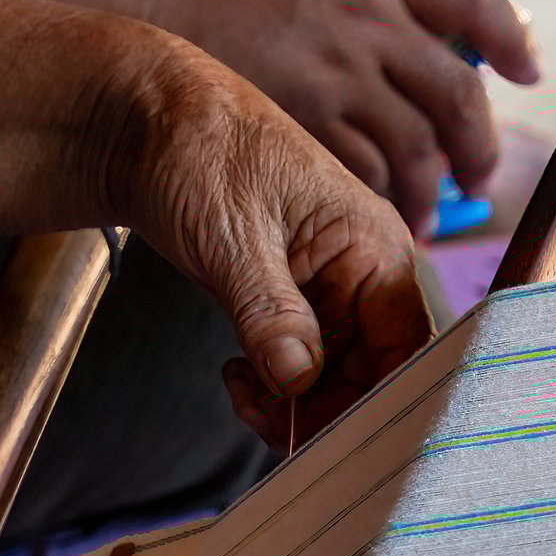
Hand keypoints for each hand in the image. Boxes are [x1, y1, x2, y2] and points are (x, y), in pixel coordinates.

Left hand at [109, 39, 434, 444]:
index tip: (326, 435)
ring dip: (297, 404)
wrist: (147, 120)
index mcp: (376, 247)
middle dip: (327, 411)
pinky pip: (306, 362)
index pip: (408, 348)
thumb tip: (297, 382)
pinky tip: (239, 375)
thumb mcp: (233, 238)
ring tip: (243, 392)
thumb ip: (270, 314)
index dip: (377, 401)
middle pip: (377, 374)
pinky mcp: (298, 300)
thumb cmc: (199, 151)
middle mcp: (369, 272)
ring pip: (340, 377)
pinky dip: (276, 384)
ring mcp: (334, 289)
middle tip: (266, 423)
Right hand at [133, 0, 542, 237]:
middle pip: (458, 93)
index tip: (527, 66)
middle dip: (479, 144)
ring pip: (414, 148)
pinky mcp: (297, 124)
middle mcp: (363, 25)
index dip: (509, 35)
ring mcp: (332, 78)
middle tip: (480, 175)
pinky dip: (377, 198)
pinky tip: (376, 211)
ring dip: (430, 188)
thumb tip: (406, 9)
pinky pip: (361, 172)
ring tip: (428, 212)